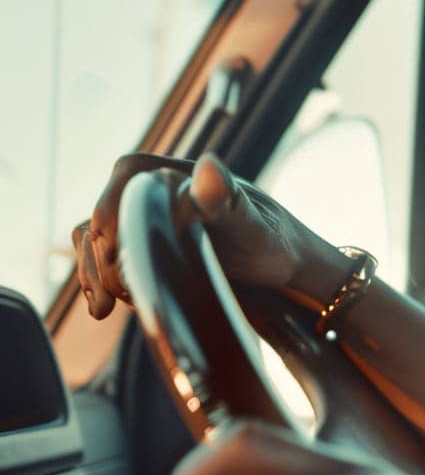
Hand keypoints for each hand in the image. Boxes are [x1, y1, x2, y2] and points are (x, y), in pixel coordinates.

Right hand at [71, 152, 331, 318]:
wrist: (281, 267)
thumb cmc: (273, 240)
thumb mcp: (254, 224)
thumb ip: (228, 200)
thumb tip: (209, 166)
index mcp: (181, 173)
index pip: (129, 175)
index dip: (113, 208)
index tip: (115, 248)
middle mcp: (157, 193)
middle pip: (106, 211)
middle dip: (99, 253)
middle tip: (114, 295)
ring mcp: (147, 221)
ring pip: (97, 239)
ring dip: (92, 272)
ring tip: (105, 307)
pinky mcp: (144, 248)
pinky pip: (105, 259)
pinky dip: (97, 280)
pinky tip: (103, 308)